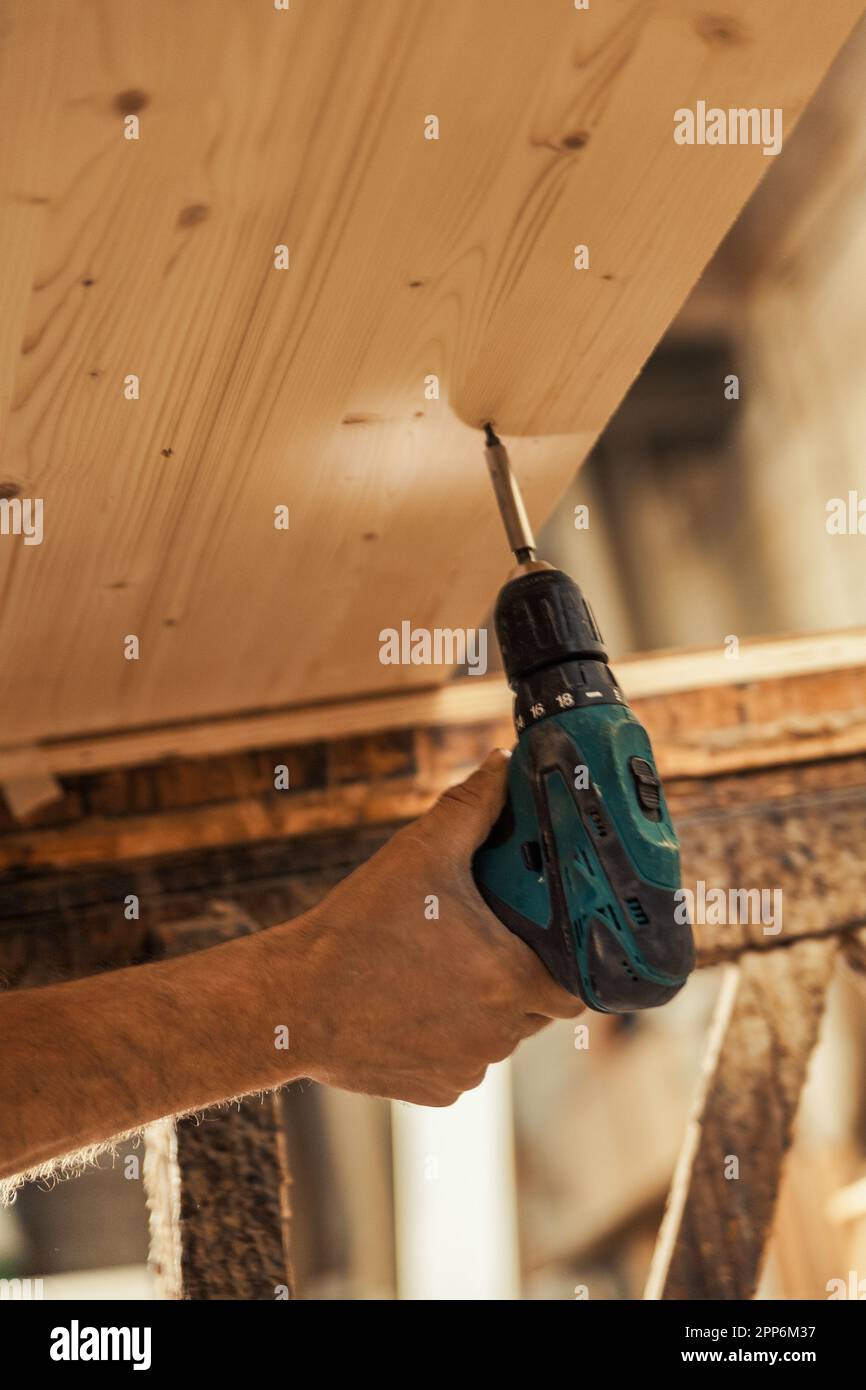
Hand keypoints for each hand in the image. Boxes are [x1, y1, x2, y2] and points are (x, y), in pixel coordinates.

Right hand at [285, 749, 581, 1105]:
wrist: (292, 1003)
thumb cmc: (359, 929)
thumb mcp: (419, 853)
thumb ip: (471, 805)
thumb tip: (501, 763)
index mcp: (513, 979)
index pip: (578, 982)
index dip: (569, 958)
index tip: (546, 936)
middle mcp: (501, 1034)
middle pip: (538, 1007)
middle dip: (521, 975)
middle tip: (485, 940)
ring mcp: (469, 1068)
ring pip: (498, 1034)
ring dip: (483, 1006)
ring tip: (440, 968)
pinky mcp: (438, 1091)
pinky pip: (461, 1062)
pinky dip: (448, 1037)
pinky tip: (414, 1005)